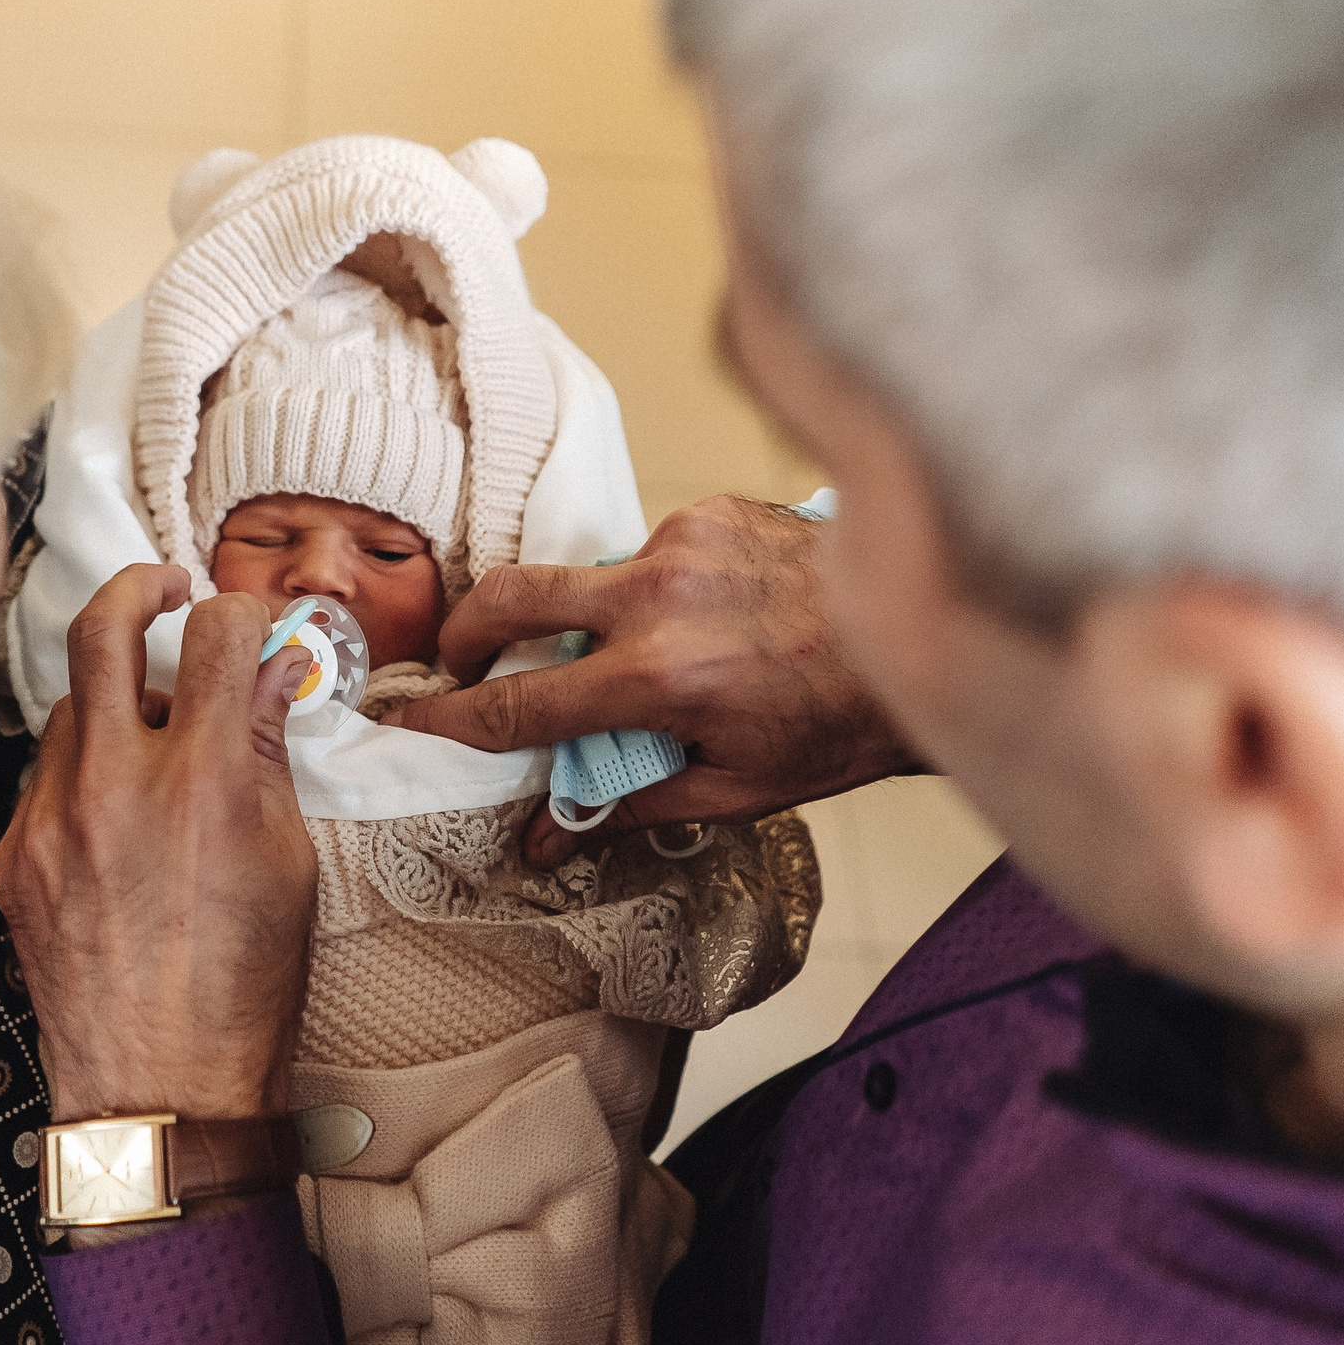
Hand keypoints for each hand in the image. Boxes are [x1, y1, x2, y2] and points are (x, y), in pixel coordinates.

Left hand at [0, 564, 317, 1122]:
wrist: (159, 1089)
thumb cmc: (243, 989)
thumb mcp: (289, 862)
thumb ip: (268, 752)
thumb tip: (268, 671)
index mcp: (204, 784)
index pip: (213, 633)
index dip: (239, 609)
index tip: (247, 619)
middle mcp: (116, 787)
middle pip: (102, 626)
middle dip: (138, 586)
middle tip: (165, 589)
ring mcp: (50, 820)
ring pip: (70, 706)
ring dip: (113, 698)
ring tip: (153, 735)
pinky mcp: (12, 855)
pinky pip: (44, 775)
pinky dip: (83, 770)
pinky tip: (116, 810)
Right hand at [381, 497, 922, 858]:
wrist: (928, 635)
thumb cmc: (839, 726)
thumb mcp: (736, 789)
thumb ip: (628, 804)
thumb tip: (544, 835)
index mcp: (662, 678)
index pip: (522, 702)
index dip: (454, 720)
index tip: (415, 724)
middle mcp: (661, 597)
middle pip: (512, 597)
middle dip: (466, 632)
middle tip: (458, 662)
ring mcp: (684, 541)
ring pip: (588, 575)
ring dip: (587, 617)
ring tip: (635, 655)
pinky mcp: (710, 509)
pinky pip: (646, 551)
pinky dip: (651, 588)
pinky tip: (702, 617)